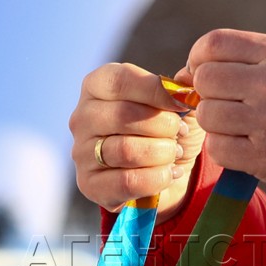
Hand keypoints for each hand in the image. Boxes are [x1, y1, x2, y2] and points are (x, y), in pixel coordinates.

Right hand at [70, 63, 203, 216]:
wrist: (165, 176)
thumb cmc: (167, 131)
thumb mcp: (178, 105)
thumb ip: (180, 89)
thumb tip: (184, 81)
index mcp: (97, 86)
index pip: (121, 81)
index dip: (156, 91)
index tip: (183, 103)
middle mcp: (82, 116)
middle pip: (123, 115)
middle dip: (163, 126)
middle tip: (179, 133)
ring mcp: (81, 152)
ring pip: (125, 150)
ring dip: (162, 153)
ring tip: (174, 153)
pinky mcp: (89, 184)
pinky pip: (127, 181)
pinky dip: (156, 178)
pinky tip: (168, 173)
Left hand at [186, 30, 265, 215]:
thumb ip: (255, 63)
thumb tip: (191, 70)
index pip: (213, 44)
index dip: (198, 59)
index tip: (204, 74)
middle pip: (205, 80)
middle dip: (208, 95)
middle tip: (227, 107)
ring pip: (207, 116)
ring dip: (217, 125)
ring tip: (242, 130)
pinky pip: (218, 149)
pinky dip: (226, 151)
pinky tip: (248, 149)